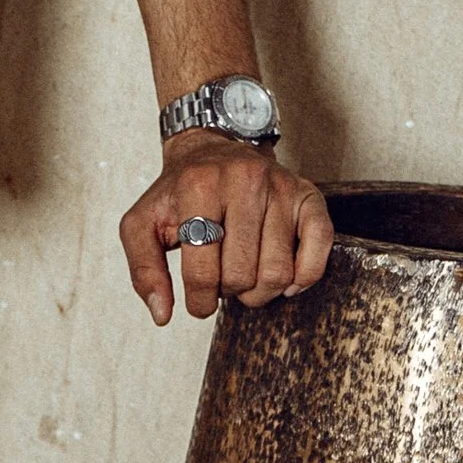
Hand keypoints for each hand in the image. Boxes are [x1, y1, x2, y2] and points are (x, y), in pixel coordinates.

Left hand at [123, 138, 332, 325]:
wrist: (213, 148)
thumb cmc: (179, 193)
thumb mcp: (142, 224)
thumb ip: (143, 270)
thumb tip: (162, 314)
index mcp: (198, 186)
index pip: (202, 271)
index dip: (199, 301)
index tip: (199, 302)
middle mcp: (244, 180)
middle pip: (242, 276)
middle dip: (230, 293)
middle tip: (223, 282)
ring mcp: (280, 187)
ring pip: (279, 271)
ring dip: (261, 291)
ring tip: (246, 278)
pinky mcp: (308, 196)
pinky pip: (319, 248)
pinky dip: (304, 276)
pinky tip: (284, 279)